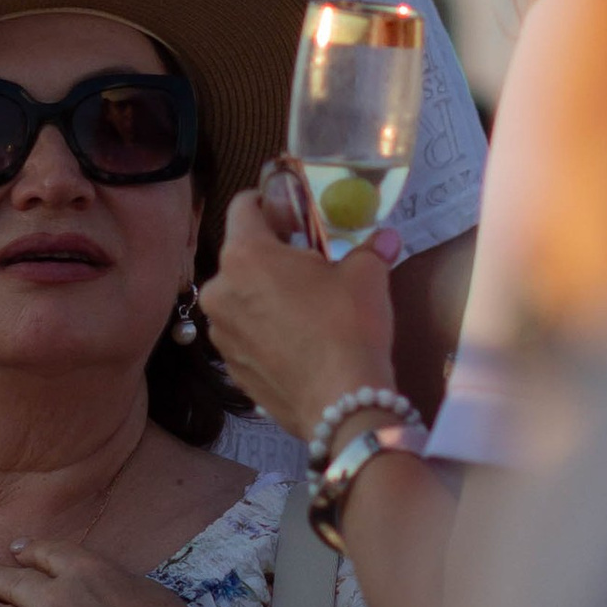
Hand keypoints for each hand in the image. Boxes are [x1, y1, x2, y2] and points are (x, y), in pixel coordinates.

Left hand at [200, 188, 399, 444]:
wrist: (341, 404)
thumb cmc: (348, 327)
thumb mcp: (365, 276)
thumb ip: (370, 249)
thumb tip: (386, 238)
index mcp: (245, 255)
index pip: (243, 206)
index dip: (268, 202)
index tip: (291, 213)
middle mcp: (220, 290)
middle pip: (241, 255)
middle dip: (271, 254)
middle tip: (307, 263)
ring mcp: (220, 332)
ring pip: (239, 296)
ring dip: (263, 293)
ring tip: (302, 306)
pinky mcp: (229, 367)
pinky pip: (243, 333)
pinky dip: (262, 329)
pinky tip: (295, 340)